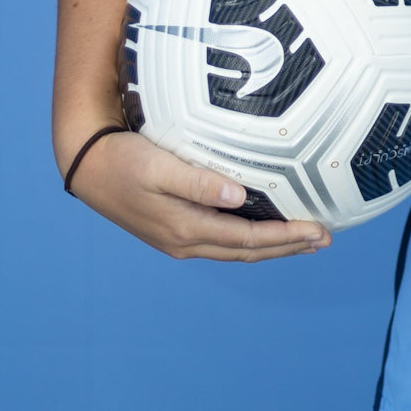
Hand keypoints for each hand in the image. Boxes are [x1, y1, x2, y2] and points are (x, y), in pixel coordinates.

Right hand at [63, 130, 330, 261]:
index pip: (248, 240)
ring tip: (304, 240)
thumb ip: (198, 182)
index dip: (286, 237)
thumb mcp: (158, 167)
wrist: (86, 165)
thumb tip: (240, 197)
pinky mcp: (173, 229)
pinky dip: (250, 239)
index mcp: (185, 229)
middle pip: (248, 251)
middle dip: (288, 246)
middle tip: (325, 239)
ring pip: (236, 249)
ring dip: (272, 246)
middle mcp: (185, 241)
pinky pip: (222, 240)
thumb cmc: (122, 159)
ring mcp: (178, 239)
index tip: (319, 231)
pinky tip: (262, 230)